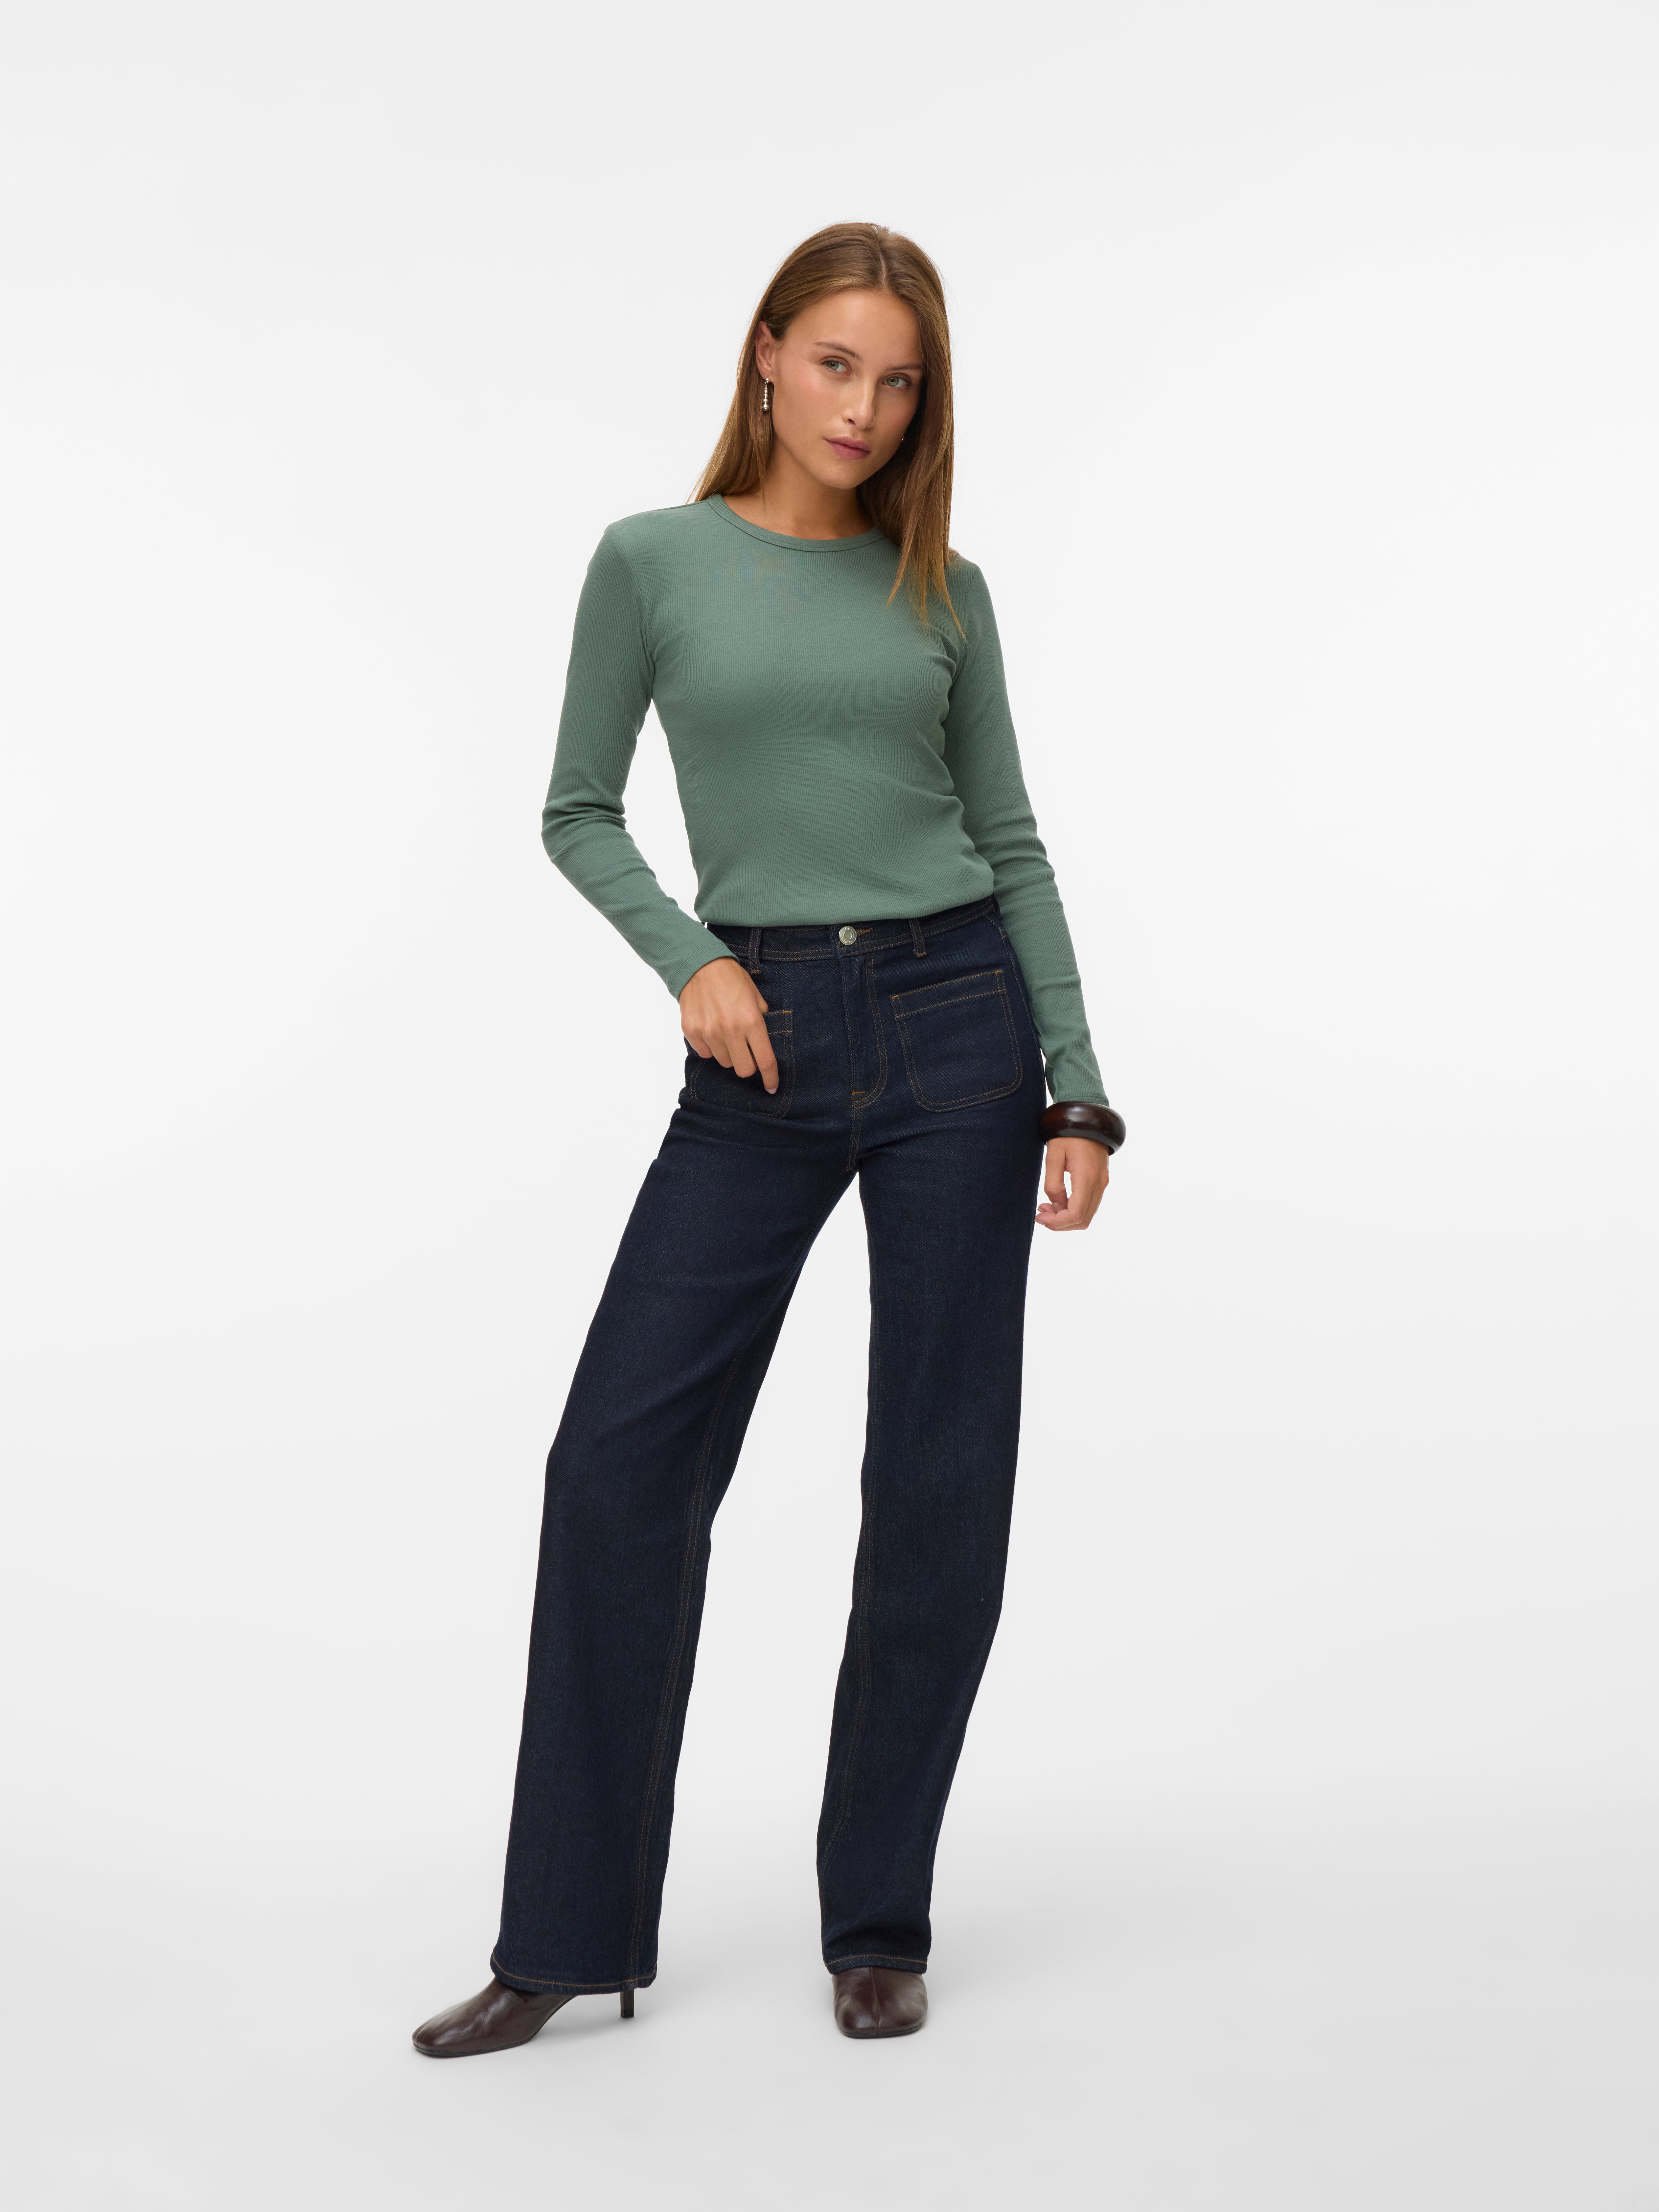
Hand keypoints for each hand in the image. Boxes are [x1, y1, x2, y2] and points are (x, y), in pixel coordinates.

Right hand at [680, 957, 777, 1091]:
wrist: (699, 965)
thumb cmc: (731, 978)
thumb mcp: (755, 995)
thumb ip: (762, 1019)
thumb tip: (765, 1039)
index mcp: (751, 1021)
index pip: (764, 1060)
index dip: (770, 1078)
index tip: (772, 1087)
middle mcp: (731, 1030)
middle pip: (743, 1069)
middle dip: (747, 1065)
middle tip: (746, 1052)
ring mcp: (709, 1033)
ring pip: (724, 1062)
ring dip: (728, 1053)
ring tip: (725, 1033)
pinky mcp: (692, 1032)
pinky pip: (705, 1053)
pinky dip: (710, 1047)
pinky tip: (711, 1030)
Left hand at [1036, 1136, 1108, 1231]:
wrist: (1088, 1119)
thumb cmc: (1068, 1134)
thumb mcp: (1053, 1156)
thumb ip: (1053, 1184)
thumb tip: (1055, 1206)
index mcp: (1086, 1178)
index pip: (1075, 1215)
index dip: (1056, 1223)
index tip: (1039, 1216)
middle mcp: (1099, 1184)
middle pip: (1083, 1221)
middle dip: (1060, 1224)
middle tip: (1041, 1214)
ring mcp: (1102, 1183)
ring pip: (1087, 1215)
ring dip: (1067, 1218)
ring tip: (1047, 1207)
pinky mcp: (1101, 1181)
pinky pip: (1089, 1205)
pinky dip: (1074, 1210)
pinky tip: (1059, 1201)